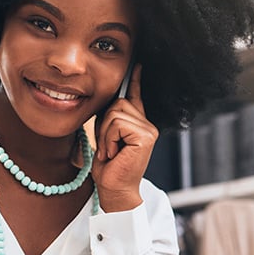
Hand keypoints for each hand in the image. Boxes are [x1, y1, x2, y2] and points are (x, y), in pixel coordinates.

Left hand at [92, 64, 155, 211]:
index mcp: (139, 124)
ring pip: (115, 113)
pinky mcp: (145, 136)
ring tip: (111, 151)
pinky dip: (109, 139)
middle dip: (105, 124)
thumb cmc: (109, 168)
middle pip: (118, 103)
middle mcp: (148, 125)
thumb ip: (110, 120)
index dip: (136, 80)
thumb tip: (107, 102)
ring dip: (105, 134)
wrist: (114, 190)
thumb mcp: (107, 138)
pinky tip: (114, 153)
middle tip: (109, 147)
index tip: (137, 64)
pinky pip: (117, 124)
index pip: (136, 97)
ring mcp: (149, 130)